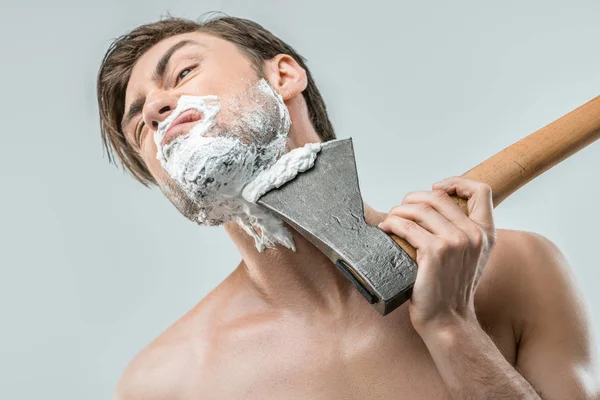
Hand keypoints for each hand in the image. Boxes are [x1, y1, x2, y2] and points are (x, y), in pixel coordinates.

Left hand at [378, 177, 496, 334]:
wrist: (448, 320)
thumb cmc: (451, 287)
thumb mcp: (469, 256)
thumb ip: (461, 231)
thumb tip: (433, 206)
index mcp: (485, 232)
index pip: (481, 190)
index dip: (456, 182)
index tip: (436, 188)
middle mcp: (473, 234)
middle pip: (438, 196)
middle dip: (413, 198)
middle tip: (401, 209)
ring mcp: (454, 242)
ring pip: (420, 208)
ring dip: (399, 210)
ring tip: (391, 219)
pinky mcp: (434, 252)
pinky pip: (406, 226)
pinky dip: (391, 224)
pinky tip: (385, 229)